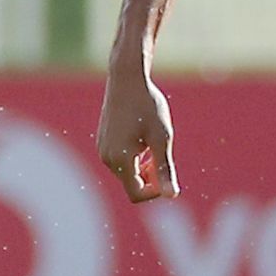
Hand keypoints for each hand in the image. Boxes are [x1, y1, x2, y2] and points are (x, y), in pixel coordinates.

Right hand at [97, 69, 178, 202]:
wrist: (127, 79)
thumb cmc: (148, 106)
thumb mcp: (162, 137)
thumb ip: (164, 168)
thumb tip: (172, 196)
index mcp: (119, 160)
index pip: (137, 195)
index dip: (157, 189)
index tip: (167, 168)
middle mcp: (106, 158)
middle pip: (132, 184)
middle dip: (151, 176)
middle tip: (162, 150)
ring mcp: (102, 149)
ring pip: (128, 172)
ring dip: (144, 165)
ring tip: (153, 141)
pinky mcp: (103, 141)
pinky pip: (121, 160)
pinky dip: (136, 156)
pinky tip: (144, 135)